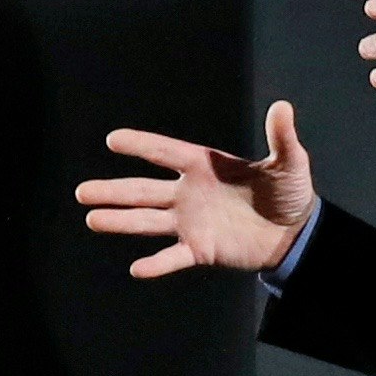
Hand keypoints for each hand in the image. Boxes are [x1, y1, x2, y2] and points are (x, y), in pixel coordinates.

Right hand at [74, 102, 315, 276]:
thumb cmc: (289, 192)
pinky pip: (173, 257)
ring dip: (120, 221)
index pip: (165, 152)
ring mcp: (191, 222)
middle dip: (113, 190)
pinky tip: (137, 268)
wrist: (294, 232)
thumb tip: (282, 106)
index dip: (140, 145)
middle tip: (81, 191)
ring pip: (148, 221)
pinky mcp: (201, 249)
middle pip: (143, 189)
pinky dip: (156, 264)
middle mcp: (189, 192)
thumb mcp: (290, 163)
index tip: (113, 140)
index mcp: (205, 165)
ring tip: (92, 218)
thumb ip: (282, 138)